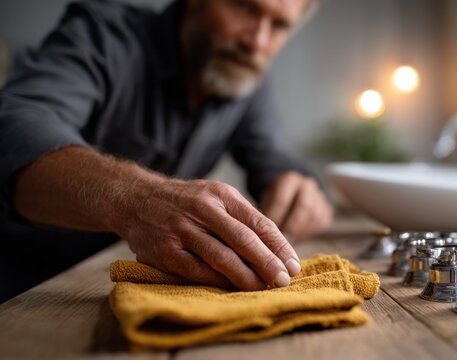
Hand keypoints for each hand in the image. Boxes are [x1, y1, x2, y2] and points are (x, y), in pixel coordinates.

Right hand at [117, 179, 300, 290]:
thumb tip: (277, 247)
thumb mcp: (216, 195)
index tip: (293, 264)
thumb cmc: (187, 201)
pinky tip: (233, 288)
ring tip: (264, 287)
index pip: (259, 222)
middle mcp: (203, 210)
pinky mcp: (166, 251)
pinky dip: (218, 281)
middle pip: (243, 239)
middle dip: (268, 262)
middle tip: (284, 280)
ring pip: (221, 257)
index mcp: (221, 195)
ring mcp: (183, 230)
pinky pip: (198, 271)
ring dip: (246, 276)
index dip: (279, 246)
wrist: (136, 199)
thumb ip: (243, 217)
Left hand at [259, 172, 332, 240]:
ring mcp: (319, 196)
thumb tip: (270, 233)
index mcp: (289, 179)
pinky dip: (310, 232)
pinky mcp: (327, 209)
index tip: (268, 230)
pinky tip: (298, 235)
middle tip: (283, 237)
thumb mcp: (267, 201)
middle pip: (304, 207)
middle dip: (292, 225)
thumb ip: (268, 213)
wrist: (292, 194)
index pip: (282, 200)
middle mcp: (307, 185)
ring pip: (315, 216)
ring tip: (289, 237)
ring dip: (301, 230)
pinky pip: (321, 223)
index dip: (275, 217)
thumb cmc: (275, 199)